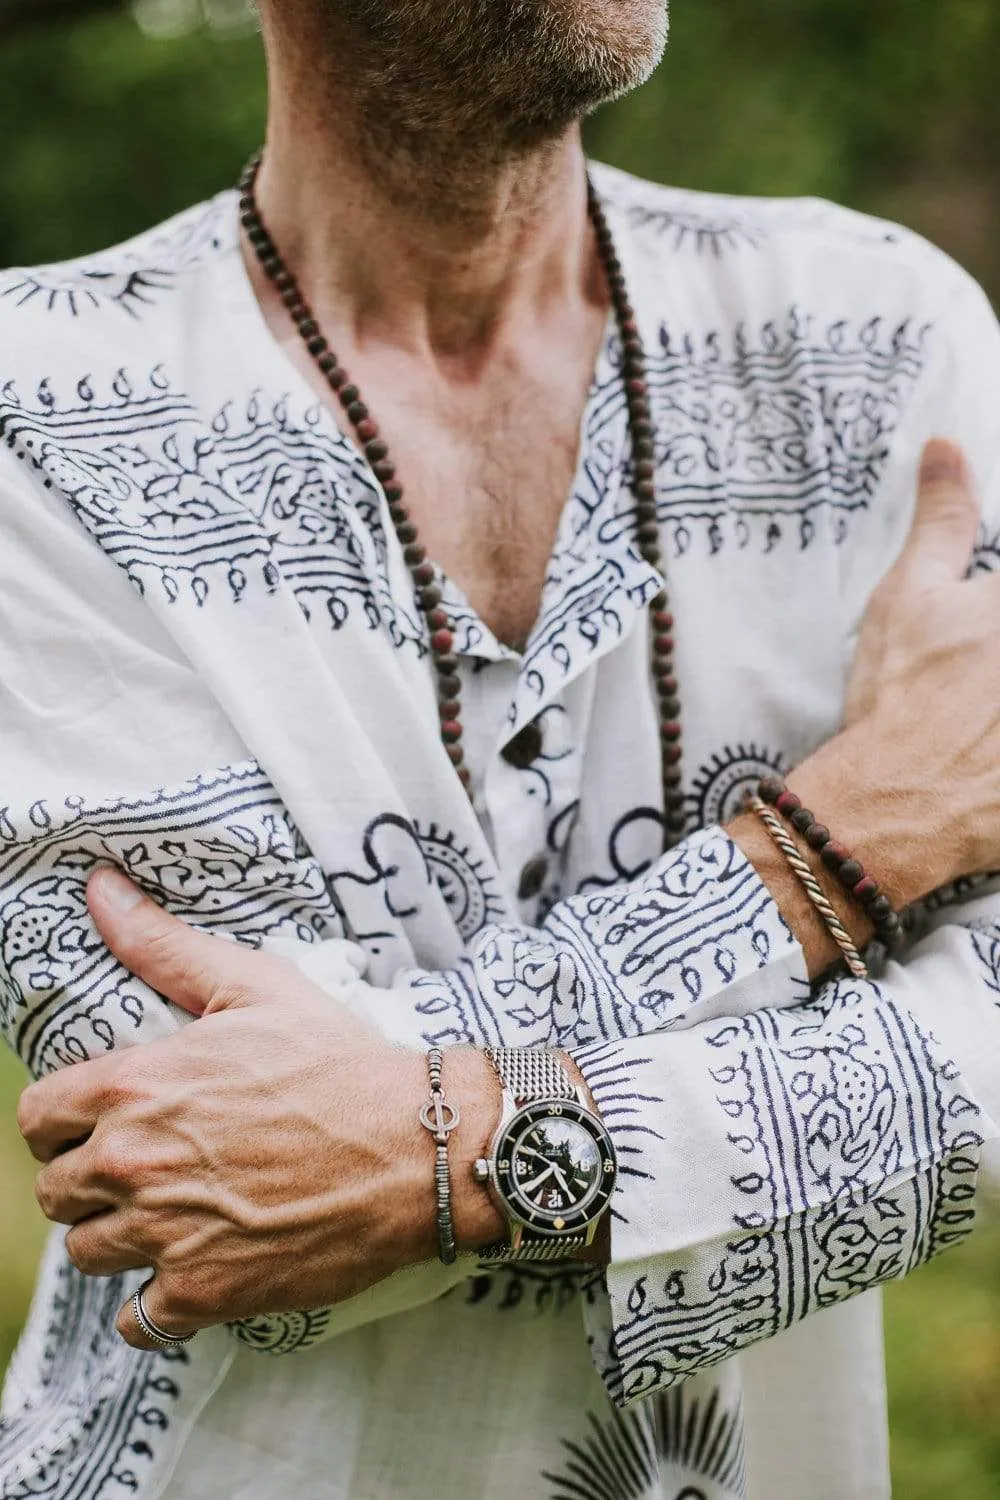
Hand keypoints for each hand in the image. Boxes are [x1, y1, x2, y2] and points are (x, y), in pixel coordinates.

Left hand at [17, 866, 501, 1349]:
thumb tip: (100, 891)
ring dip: (123, 1237)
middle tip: (149, 1167)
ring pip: (88, 1253)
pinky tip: (194, 1267)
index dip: (65, 1120)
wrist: (419, 1145)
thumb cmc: (339, 1060)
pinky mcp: (204, 1292)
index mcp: (134, 1086)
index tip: (103, 1121)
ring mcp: (165, 1234)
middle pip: (56, 1191)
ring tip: (175, 1214)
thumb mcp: (255, 987)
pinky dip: (158, 1302)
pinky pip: (137, 1319)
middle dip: (92, 1179)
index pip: (38, 1119)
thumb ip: (164, 946)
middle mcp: (134, 1163)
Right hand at [786, 438, 999, 906]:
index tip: (978, 634)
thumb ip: (943, 519)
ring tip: (981, 707)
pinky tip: (989, 746)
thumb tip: (946, 449)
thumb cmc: (903, 693)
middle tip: (973, 674)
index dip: (991, 605)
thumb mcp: (912, 593)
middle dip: (990, 659)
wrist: (899, 799)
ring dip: (998, 696)